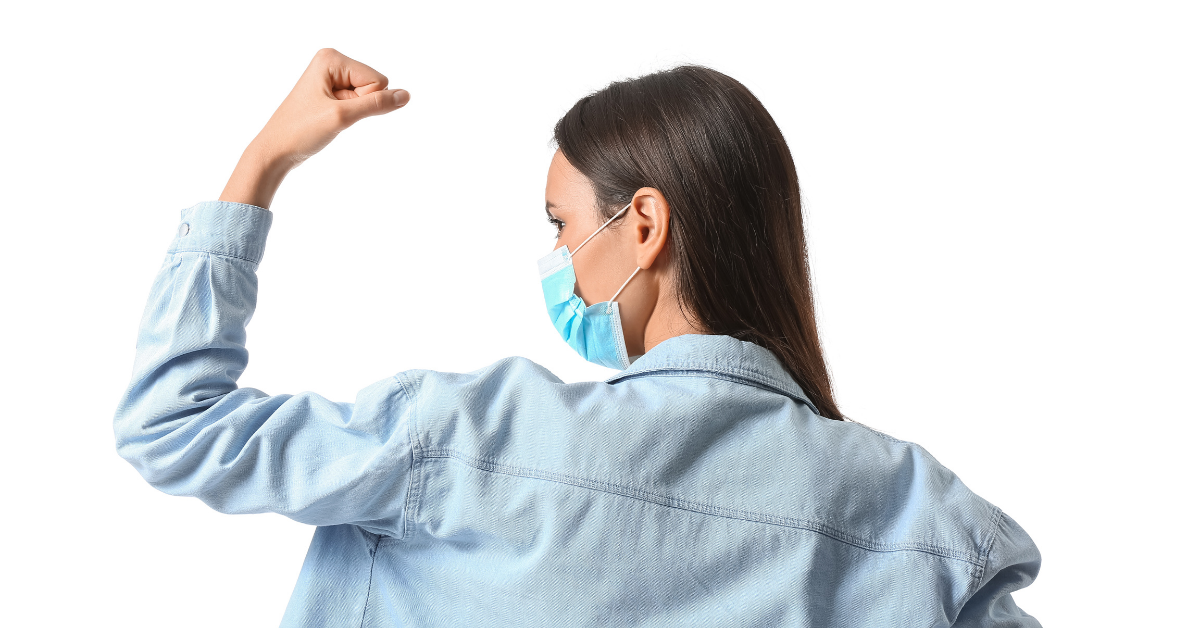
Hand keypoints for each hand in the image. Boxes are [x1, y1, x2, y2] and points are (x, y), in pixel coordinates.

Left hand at [219, 48, 409, 208]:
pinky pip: (358, 102)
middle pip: (374, 85)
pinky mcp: (332, 92)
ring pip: (368, 96)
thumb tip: (406, 95)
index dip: (364, 102)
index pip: (377, 80)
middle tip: (332, 115)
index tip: (337, 110)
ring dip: (354, 113)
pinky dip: (350, 115)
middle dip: (359, 106)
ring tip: (328, 118)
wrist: (276, 151)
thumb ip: (376, 104)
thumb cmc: (301, 131)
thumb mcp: (342, 117)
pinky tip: (330, 119)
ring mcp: (332, 77)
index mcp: (331, 59)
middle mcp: (332, 62)